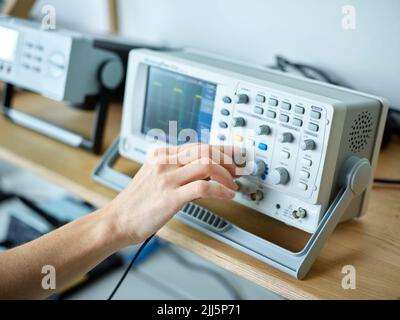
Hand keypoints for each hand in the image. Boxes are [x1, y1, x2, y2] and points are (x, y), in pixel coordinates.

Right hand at [104, 144, 239, 245]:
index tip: (234, 155)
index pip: (198, 145)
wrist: (117, 221)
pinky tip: (227, 195)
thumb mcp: (155, 178)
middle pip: (206, 149)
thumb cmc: (137, 203)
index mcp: (161, 155)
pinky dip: (221, 190)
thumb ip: (178, 171)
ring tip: (233, 185)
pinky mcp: (170, 196)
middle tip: (240, 168)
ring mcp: (167, 178)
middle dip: (228, 158)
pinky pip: (203, 187)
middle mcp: (165, 162)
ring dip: (226, 174)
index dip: (221, 149)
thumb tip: (207, 173)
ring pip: (207, 164)